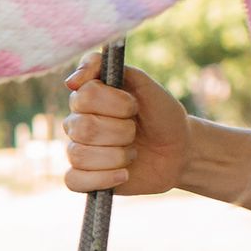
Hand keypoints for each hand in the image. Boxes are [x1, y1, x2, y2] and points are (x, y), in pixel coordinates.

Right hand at [60, 66, 188, 195]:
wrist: (179, 151)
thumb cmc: (162, 115)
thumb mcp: (147, 85)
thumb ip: (116, 70)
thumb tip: (71, 82)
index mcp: (89, 96)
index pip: (83, 95)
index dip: (114, 103)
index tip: (134, 105)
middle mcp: (78, 121)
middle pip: (83, 128)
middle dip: (121, 132)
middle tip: (135, 131)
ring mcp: (79, 149)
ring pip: (79, 155)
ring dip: (117, 156)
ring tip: (133, 153)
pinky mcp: (84, 177)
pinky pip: (74, 180)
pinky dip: (102, 178)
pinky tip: (123, 174)